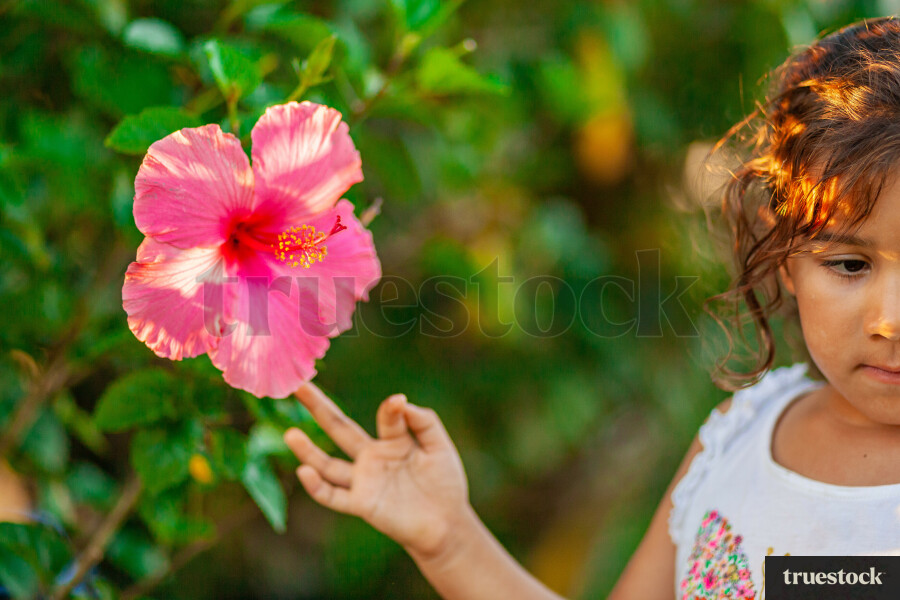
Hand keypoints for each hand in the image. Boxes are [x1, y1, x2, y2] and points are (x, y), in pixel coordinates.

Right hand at [284, 383, 469, 557]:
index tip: (397, 402)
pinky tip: (304, 472)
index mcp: (393, 439)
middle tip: (298, 384)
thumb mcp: (440, 446)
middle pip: (339, 427)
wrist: (447, 524)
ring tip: (290, 433)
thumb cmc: (444, 483)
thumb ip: (424, 421)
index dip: (391, 408)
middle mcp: (372, 457)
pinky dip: (317, 486)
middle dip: (318, 406)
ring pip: (328, 464)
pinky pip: (334, 496)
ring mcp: (364, 480)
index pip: (386, 416)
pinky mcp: (363, 504)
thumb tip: (399, 400)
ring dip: (308, 451)